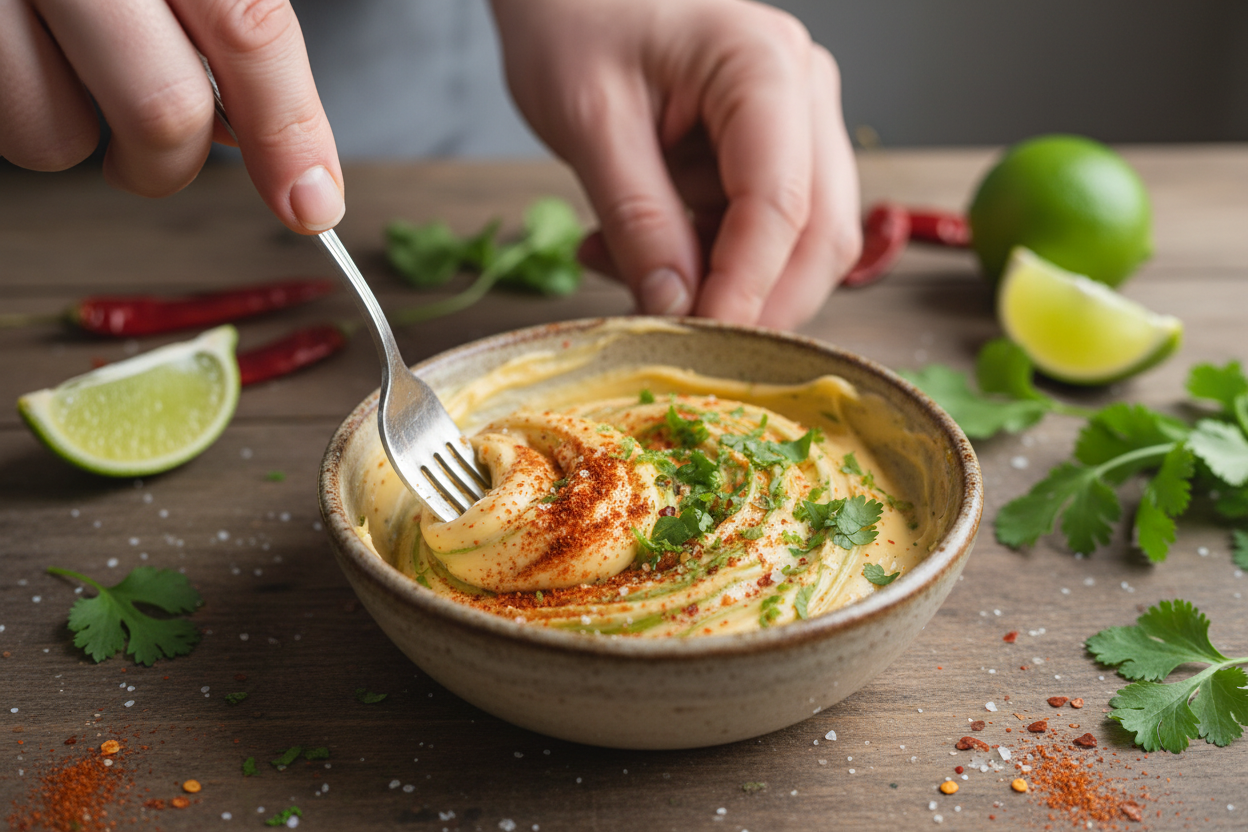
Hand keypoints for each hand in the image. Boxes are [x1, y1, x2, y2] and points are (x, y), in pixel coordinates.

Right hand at [0, 0, 343, 233]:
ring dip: (80, 134)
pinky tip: (24, 51)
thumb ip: (225, 14)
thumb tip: (258, 136)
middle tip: (164, 156)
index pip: (250, 28)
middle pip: (163, 110)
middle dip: (173, 163)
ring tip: (71, 72)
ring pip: (58, 136)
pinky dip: (22, 109)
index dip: (291, 130)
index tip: (313, 203)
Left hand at [491, 0, 860, 327]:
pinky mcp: (773, 154)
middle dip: (756, 303)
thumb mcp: (589, 122)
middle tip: (680, 339)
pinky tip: (638, 252)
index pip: (781, 204)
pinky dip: (708, 264)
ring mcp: (797, 124)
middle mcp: (803, 93)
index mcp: (764, 66)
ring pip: (800, 244)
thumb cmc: (575, 20)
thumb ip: (637, 220)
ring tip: (622, 268)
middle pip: (819, 234)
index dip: (745, 289)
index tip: (699, 342)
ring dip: (723, 285)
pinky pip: (762, 234)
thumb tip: (677, 310)